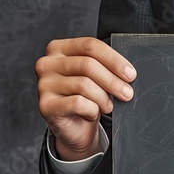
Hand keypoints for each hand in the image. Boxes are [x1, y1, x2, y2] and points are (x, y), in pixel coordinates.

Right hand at [35, 37, 136, 160]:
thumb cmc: (86, 99)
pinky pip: (77, 103)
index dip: (114, 59)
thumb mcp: (96, 77)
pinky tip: (92, 113)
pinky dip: (92, 109)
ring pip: (84, 84)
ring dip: (103, 98)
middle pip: (88, 64)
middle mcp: (47, 64)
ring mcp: (43, 84)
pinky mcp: (46, 105)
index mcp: (59, 49)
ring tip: (108, 106)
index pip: (89, 45)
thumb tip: (127, 71)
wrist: (75, 128)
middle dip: (113, 81)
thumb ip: (105, 66)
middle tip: (127, 93)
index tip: (130, 73)